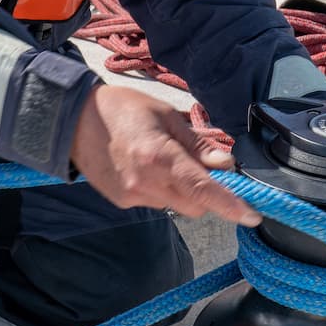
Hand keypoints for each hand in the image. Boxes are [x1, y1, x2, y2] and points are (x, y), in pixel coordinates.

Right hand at [69, 85, 261, 225]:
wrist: (74, 121)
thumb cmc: (123, 109)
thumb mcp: (166, 115)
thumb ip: (197, 143)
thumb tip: (226, 163)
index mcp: (160, 156)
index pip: (203, 189)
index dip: (230, 205)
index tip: (252, 215)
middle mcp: (146, 183)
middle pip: (195, 205)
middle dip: (205, 192)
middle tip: (199, 165)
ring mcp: (132, 196)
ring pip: (176, 205)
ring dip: (182, 190)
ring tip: (162, 159)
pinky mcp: (122, 202)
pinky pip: (156, 203)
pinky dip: (161, 190)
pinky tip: (145, 168)